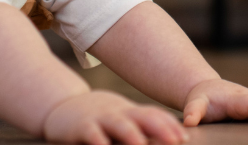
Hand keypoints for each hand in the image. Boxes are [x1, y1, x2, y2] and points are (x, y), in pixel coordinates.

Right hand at [43, 90, 187, 144]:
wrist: (63, 107)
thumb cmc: (100, 118)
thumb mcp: (122, 118)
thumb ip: (144, 125)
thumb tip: (176, 136)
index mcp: (130, 112)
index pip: (155, 115)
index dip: (170, 125)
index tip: (184, 137)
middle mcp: (118, 113)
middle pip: (142, 117)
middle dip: (160, 128)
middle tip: (175, 141)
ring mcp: (100, 119)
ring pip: (119, 124)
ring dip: (132, 134)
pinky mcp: (81, 127)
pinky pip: (91, 133)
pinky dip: (99, 139)